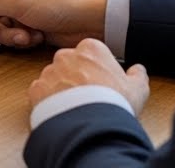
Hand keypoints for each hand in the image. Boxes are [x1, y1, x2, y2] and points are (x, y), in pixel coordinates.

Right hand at [0, 0, 107, 48]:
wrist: (88, 22)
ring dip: (8, 35)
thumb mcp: (19, 2)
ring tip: (26, 34)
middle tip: (1, 31)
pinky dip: (20, 40)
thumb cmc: (59, 3)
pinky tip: (35, 37)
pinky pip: (11, 37)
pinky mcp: (28, 27)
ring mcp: (20, 11)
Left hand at [29, 38, 149, 114]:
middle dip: (75, 77)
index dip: (95, 69)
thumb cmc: (114, 103)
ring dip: (61, 89)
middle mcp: (66, 55)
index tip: (100, 83)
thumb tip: (138, 70)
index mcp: (91, 49)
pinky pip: (40, 92)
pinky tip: (60, 112)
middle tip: (86, 96)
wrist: (91, 125)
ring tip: (73, 107)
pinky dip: (48, 101)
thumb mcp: (137, 89)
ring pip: (54, 78)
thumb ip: (137, 76)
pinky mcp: (36, 89)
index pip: (90, 53)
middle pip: (69, 63)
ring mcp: (49, 72)